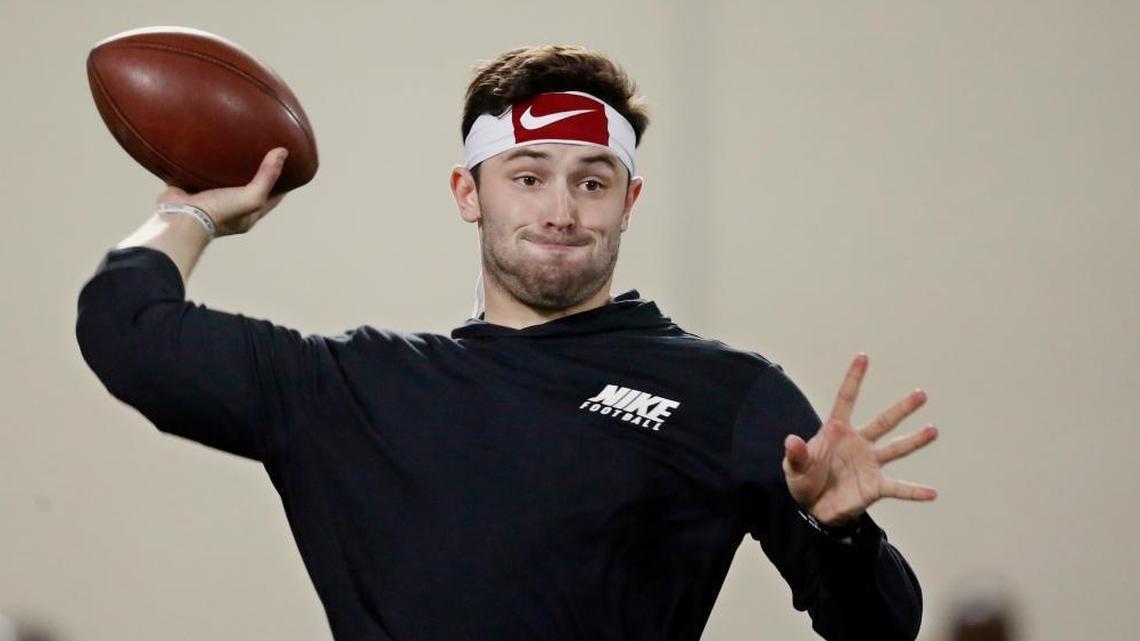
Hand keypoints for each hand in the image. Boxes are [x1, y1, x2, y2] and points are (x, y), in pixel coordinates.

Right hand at [156, 147, 288, 237]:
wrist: (182, 217)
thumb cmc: (220, 213)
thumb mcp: (252, 197)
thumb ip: (267, 177)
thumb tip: (283, 152)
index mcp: (248, 215)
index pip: (272, 198)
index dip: (282, 183)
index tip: (289, 165)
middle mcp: (230, 208)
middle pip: (247, 187)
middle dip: (255, 172)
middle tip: (263, 150)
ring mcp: (209, 198)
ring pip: (223, 180)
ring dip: (229, 166)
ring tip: (236, 145)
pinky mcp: (191, 188)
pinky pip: (199, 173)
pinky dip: (204, 162)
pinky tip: (208, 146)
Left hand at [783, 353, 937, 525]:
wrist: (813, 508)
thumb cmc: (804, 480)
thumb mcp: (795, 466)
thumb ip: (796, 454)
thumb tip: (791, 440)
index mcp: (837, 431)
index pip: (846, 399)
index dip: (854, 379)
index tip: (863, 357)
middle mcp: (858, 443)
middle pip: (884, 421)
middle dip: (902, 408)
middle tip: (921, 394)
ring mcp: (869, 463)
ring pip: (896, 448)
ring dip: (915, 440)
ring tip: (932, 430)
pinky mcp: (875, 486)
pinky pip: (899, 488)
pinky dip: (915, 491)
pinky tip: (932, 493)